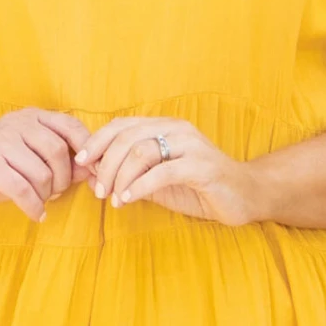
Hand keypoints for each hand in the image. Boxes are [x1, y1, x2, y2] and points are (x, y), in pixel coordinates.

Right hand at [0, 108, 90, 222]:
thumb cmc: (0, 171)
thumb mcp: (34, 164)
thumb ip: (64, 164)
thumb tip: (93, 172)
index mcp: (30, 117)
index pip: (70, 125)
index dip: (87, 149)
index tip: (93, 172)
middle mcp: (16, 123)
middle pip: (58, 151)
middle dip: (63, 179)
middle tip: (55, 193)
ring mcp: (0, 142)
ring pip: (41, 174)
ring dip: (45, 195)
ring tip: (39, 200)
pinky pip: (22, 190)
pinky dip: (34, 207)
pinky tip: (36, 214)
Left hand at [75, 117, 264, 226]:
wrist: (244, 196)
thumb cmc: (198, 187)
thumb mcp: (156, 180)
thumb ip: (129, 174)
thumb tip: (92, 175)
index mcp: (164, 127)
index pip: (121, 125)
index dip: (97, 141)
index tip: (81, 162)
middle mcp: (176, 129)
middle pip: (127, 137)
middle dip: (105, 165)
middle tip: (98, 190)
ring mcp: (190, 145)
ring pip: (141, 152)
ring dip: (120, 178)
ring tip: (113, 198)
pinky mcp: (201, 166)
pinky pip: (161, 172)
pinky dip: (139, 186)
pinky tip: (128, 199)